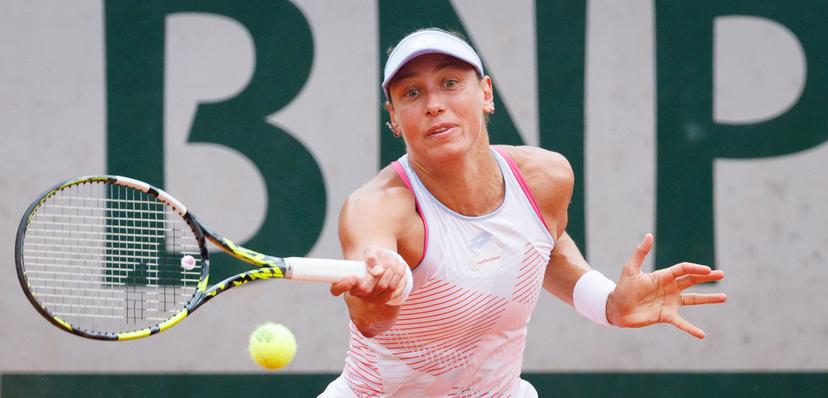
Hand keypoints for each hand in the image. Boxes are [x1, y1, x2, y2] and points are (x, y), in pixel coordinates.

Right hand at [329, 246, 407, 304]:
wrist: (386, 263)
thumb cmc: (375, 257)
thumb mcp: (372, 251)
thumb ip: (371, 257)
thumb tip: (377, 271)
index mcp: (348, 282)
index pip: (336, 289)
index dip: (343, 285)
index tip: (354, 277)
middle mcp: (358, 293)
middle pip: (366, 290)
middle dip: (377, 276)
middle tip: (385, 264)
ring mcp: (372, 299)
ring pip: (383, 290)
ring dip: (391, 275)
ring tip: (395, 262)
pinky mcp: (385, 299)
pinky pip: (394, 292)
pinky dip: (399, 278)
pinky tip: (400, 268)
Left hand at [606, 233, 726, 338]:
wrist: (616, 308)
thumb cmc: (623, 288)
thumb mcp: (630, 269)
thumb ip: (640, 253)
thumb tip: (649, 235)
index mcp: (663, 276)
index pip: (684, 270)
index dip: (696, 269)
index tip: (708, 270)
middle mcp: (670, 288)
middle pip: (692, 281)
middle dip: (706, 277)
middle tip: (721, 274)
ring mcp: (670, 302)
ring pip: (693, 300)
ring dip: (708, 299)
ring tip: (724, 297)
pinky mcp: (666, 316)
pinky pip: (682, 323)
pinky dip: (691, 329)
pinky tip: (702, 334)